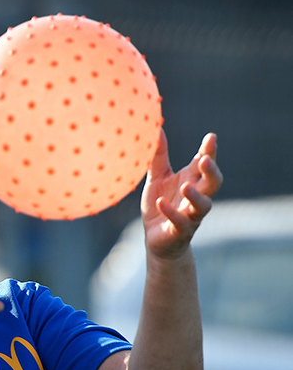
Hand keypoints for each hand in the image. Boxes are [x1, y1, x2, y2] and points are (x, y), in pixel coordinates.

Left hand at [141, 130, 222, 258]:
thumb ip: (158, 156)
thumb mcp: (157, 178)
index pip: (205, 164)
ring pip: (203, 205)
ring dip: (196, 196)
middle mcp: (195, 197)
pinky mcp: (179, 231)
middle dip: (211, 172)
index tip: (211, 137)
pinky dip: (171, 213)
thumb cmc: (160, 205)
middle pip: (213, 183)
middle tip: (204, 160)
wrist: (157, 241)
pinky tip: (161, 203)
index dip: (210, 151)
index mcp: (192, 181)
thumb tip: (156, 128)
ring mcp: (190, 215)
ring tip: (185, 186)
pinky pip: (179, 222)